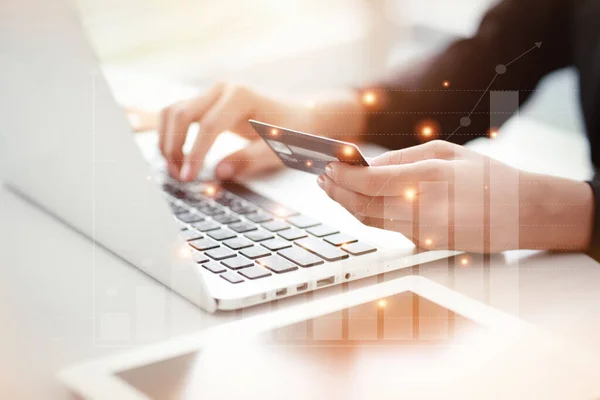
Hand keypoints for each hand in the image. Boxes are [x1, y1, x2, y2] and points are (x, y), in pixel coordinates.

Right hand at [158, 83, 365, 181]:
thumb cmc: (292, 132)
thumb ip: (249, 160)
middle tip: (178, 176)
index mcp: (241, 96)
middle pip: (182, 114)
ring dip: (167, 140)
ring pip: (173, 111)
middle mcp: (222, 89)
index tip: (189, 177)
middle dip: (174, 147)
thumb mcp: (277, 148)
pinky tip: (174, 157)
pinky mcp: (206, 102)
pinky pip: (178, 114)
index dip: (195, 153)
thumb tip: (219, 173)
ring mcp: (212, 93)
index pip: (208, 125)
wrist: (301, 115)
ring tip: (174, 169)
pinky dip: (170, 134)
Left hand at [317, 140, 593, 252]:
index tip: (327, 164)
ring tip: (329, 188)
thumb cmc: (486, 177)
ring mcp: (422, 232)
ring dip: (344, 204)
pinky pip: (385, 229)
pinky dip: (364, 215)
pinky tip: (354, 202)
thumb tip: (366, 165)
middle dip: (335, 190)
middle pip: (361, 204)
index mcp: (427, 180)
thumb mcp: (446, 152)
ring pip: (369, 220)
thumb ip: (401, 158)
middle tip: (320, 177)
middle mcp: (421, 210)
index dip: (342, 174)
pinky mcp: (424, 245)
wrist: (522, 214)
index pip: (369, 181)